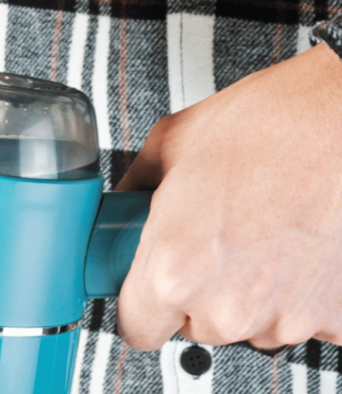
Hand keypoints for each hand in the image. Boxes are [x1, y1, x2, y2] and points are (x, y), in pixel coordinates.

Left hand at [117, 43, 341, 350]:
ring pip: (243, 322)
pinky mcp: (333, 319)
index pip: (136, 327)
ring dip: (241, 289)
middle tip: (207, 238)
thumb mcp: (172, 141)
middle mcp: (226, 306)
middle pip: (191, 323)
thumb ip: (135, 185)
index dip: (139, 302)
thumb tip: (124, 200)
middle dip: (192, 287)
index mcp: (174, 268)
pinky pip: (293, 316)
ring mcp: (283, 318)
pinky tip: (289, 242)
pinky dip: (289, 290)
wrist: (339, 118)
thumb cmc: (265, 123)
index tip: (146, 286)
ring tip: (254, 230)